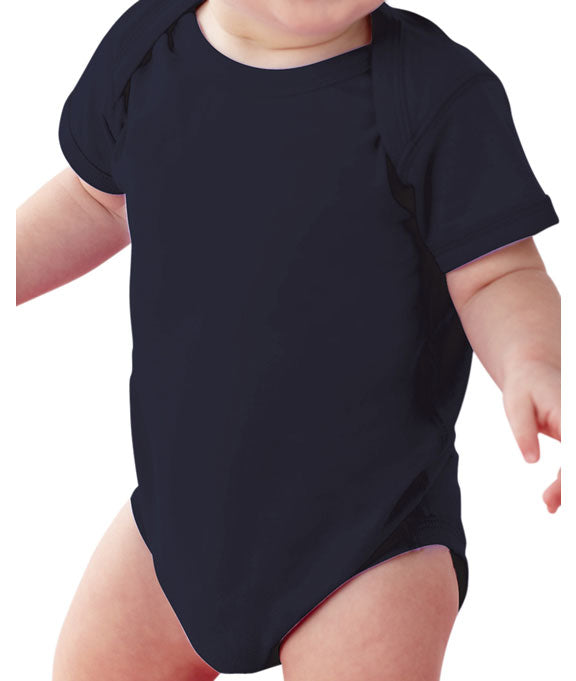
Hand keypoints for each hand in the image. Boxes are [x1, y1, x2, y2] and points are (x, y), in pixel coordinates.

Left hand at [502, 359, 560, 511]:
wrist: (534, 367)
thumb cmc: (524, 384)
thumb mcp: (515, 404)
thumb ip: (524, 432)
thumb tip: (531, 459)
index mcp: (571, 413)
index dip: (568, 480)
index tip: (553, 497)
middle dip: (571, 488)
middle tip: (550, 504)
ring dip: (570, 486)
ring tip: (550, 505)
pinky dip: (568, 479)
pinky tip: (555, 496)